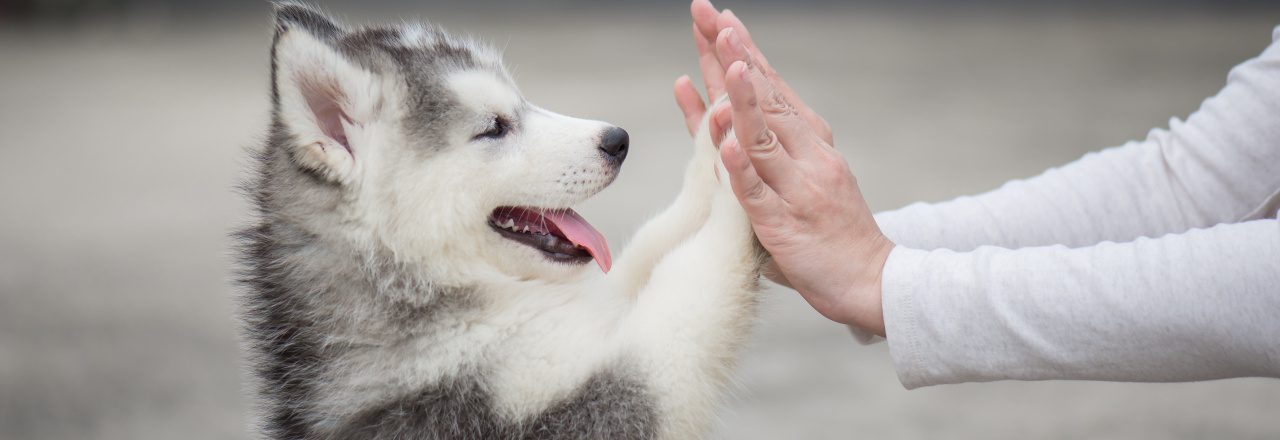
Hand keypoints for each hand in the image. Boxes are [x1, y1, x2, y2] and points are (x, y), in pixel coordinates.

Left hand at [677, 2, 894, 335]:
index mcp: (810, 142)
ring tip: (724, 60)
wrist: (873, 280)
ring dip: (742, 97)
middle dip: (734, 55)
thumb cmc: (831, 232)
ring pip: (763, 136)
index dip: (744, 52)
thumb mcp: (802, 179)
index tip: (721, 18)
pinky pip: (757, 193)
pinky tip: (725, 144)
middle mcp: (807, 155)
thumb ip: (763, 151)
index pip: (771, 87)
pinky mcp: (784, 224)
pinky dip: (740, 168)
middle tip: (712, 16)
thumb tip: (725, 119)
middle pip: (764, 98)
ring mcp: (796, 188)